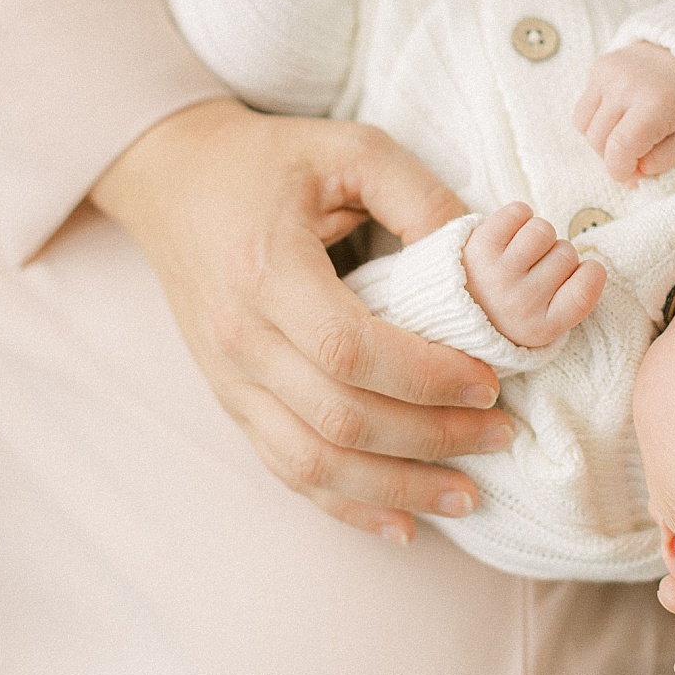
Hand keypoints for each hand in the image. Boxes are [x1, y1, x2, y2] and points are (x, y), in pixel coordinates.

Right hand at [91, 99, 514, 542]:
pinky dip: (346, 504)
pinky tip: (403, 523)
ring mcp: (229, 377)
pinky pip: (286, 469)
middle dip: (430, 439)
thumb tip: (489, 256)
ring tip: (467, 494)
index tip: (490, 380)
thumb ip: (420, 197)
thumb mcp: (352, 150)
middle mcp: (240, 336)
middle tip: (502, 434)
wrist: (173, 177)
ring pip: (312, 462)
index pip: (350, 349)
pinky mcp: (230, 399)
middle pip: (339, 418)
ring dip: (396, 488)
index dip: (425, 377)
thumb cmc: (272, 160)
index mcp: (268, 269)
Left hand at [462, 202, 605, 347]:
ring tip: (517, 251)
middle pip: (567, 253)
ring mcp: (499, 273)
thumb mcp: (540, 322)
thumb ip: (570, 300)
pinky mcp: (480, 245)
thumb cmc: (505, 309)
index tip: (574, 274)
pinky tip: (506, 236)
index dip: (589, 272)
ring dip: (535, 234)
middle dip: (553, 255)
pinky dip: (516, 217)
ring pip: (544, 230)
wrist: (447, 305)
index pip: (588, 287)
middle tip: (530, 269)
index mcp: (541, 329)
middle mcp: (521, 304)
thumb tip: (595, 265)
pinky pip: (519, 212)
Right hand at [574, 42, 674, 183]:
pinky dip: (596, 120)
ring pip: (584, 127)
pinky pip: (582, 108)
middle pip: (598, 141)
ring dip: (601, 140)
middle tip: (634, 154)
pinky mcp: (599, 67)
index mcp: (655, 105)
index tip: (631, 174)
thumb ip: (662, 162)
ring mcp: (609, 74)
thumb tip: (630, 176)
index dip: (620, 171)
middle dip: (613, 157)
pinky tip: (618, 114)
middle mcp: (626, 86)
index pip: (619, 149)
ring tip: (625, 134)